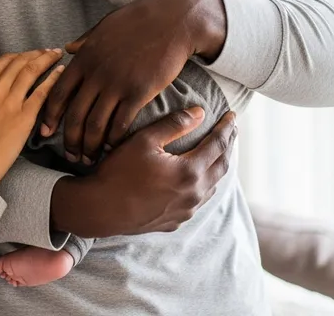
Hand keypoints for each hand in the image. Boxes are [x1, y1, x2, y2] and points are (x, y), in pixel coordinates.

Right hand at [0, 49, 64, 187]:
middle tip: (49, 51)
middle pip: (20, 62)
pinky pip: (42, 92)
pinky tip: (61, 72)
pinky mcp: (24, 117)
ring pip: (32, 71)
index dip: (21, 54)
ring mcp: (10, 102)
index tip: (32, 53)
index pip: (4, 61)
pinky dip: (53, 78)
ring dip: (47, 59)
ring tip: (57, 55)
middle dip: (37, 53)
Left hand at [42, 0, 225, 161]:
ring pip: (95, 125)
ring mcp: (117, 84)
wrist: (172, 20)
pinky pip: (120, 124)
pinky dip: (114, 141)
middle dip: (69, 140)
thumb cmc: (138, 20)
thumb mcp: (104, 26)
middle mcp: (97, 73)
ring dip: (90, 146)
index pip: (59, 93)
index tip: (45, 133)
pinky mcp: (139, 93)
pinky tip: (113, 149)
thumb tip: (67, 49)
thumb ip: (84, 41)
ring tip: (89, 159)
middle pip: (74, 115)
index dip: (50, 116)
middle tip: (69, 156)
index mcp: (85, 57)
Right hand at [50, 109, 236, 236]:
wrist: (101, 210)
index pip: (217, 145)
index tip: (232, 115)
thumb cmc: (119, 171)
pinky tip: (197, 178)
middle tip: (231, 129)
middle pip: (221, 166)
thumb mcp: (144, 140)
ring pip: (212, 186)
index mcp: (189, 172)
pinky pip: (198, 200)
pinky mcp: (175, 220)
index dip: (226, 128)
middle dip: (228, 145)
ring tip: (218, 151)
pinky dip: (204, 184)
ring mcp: (185, 210)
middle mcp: (193, 194)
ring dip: (218, 166)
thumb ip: (174, 124)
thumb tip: (200, 112)